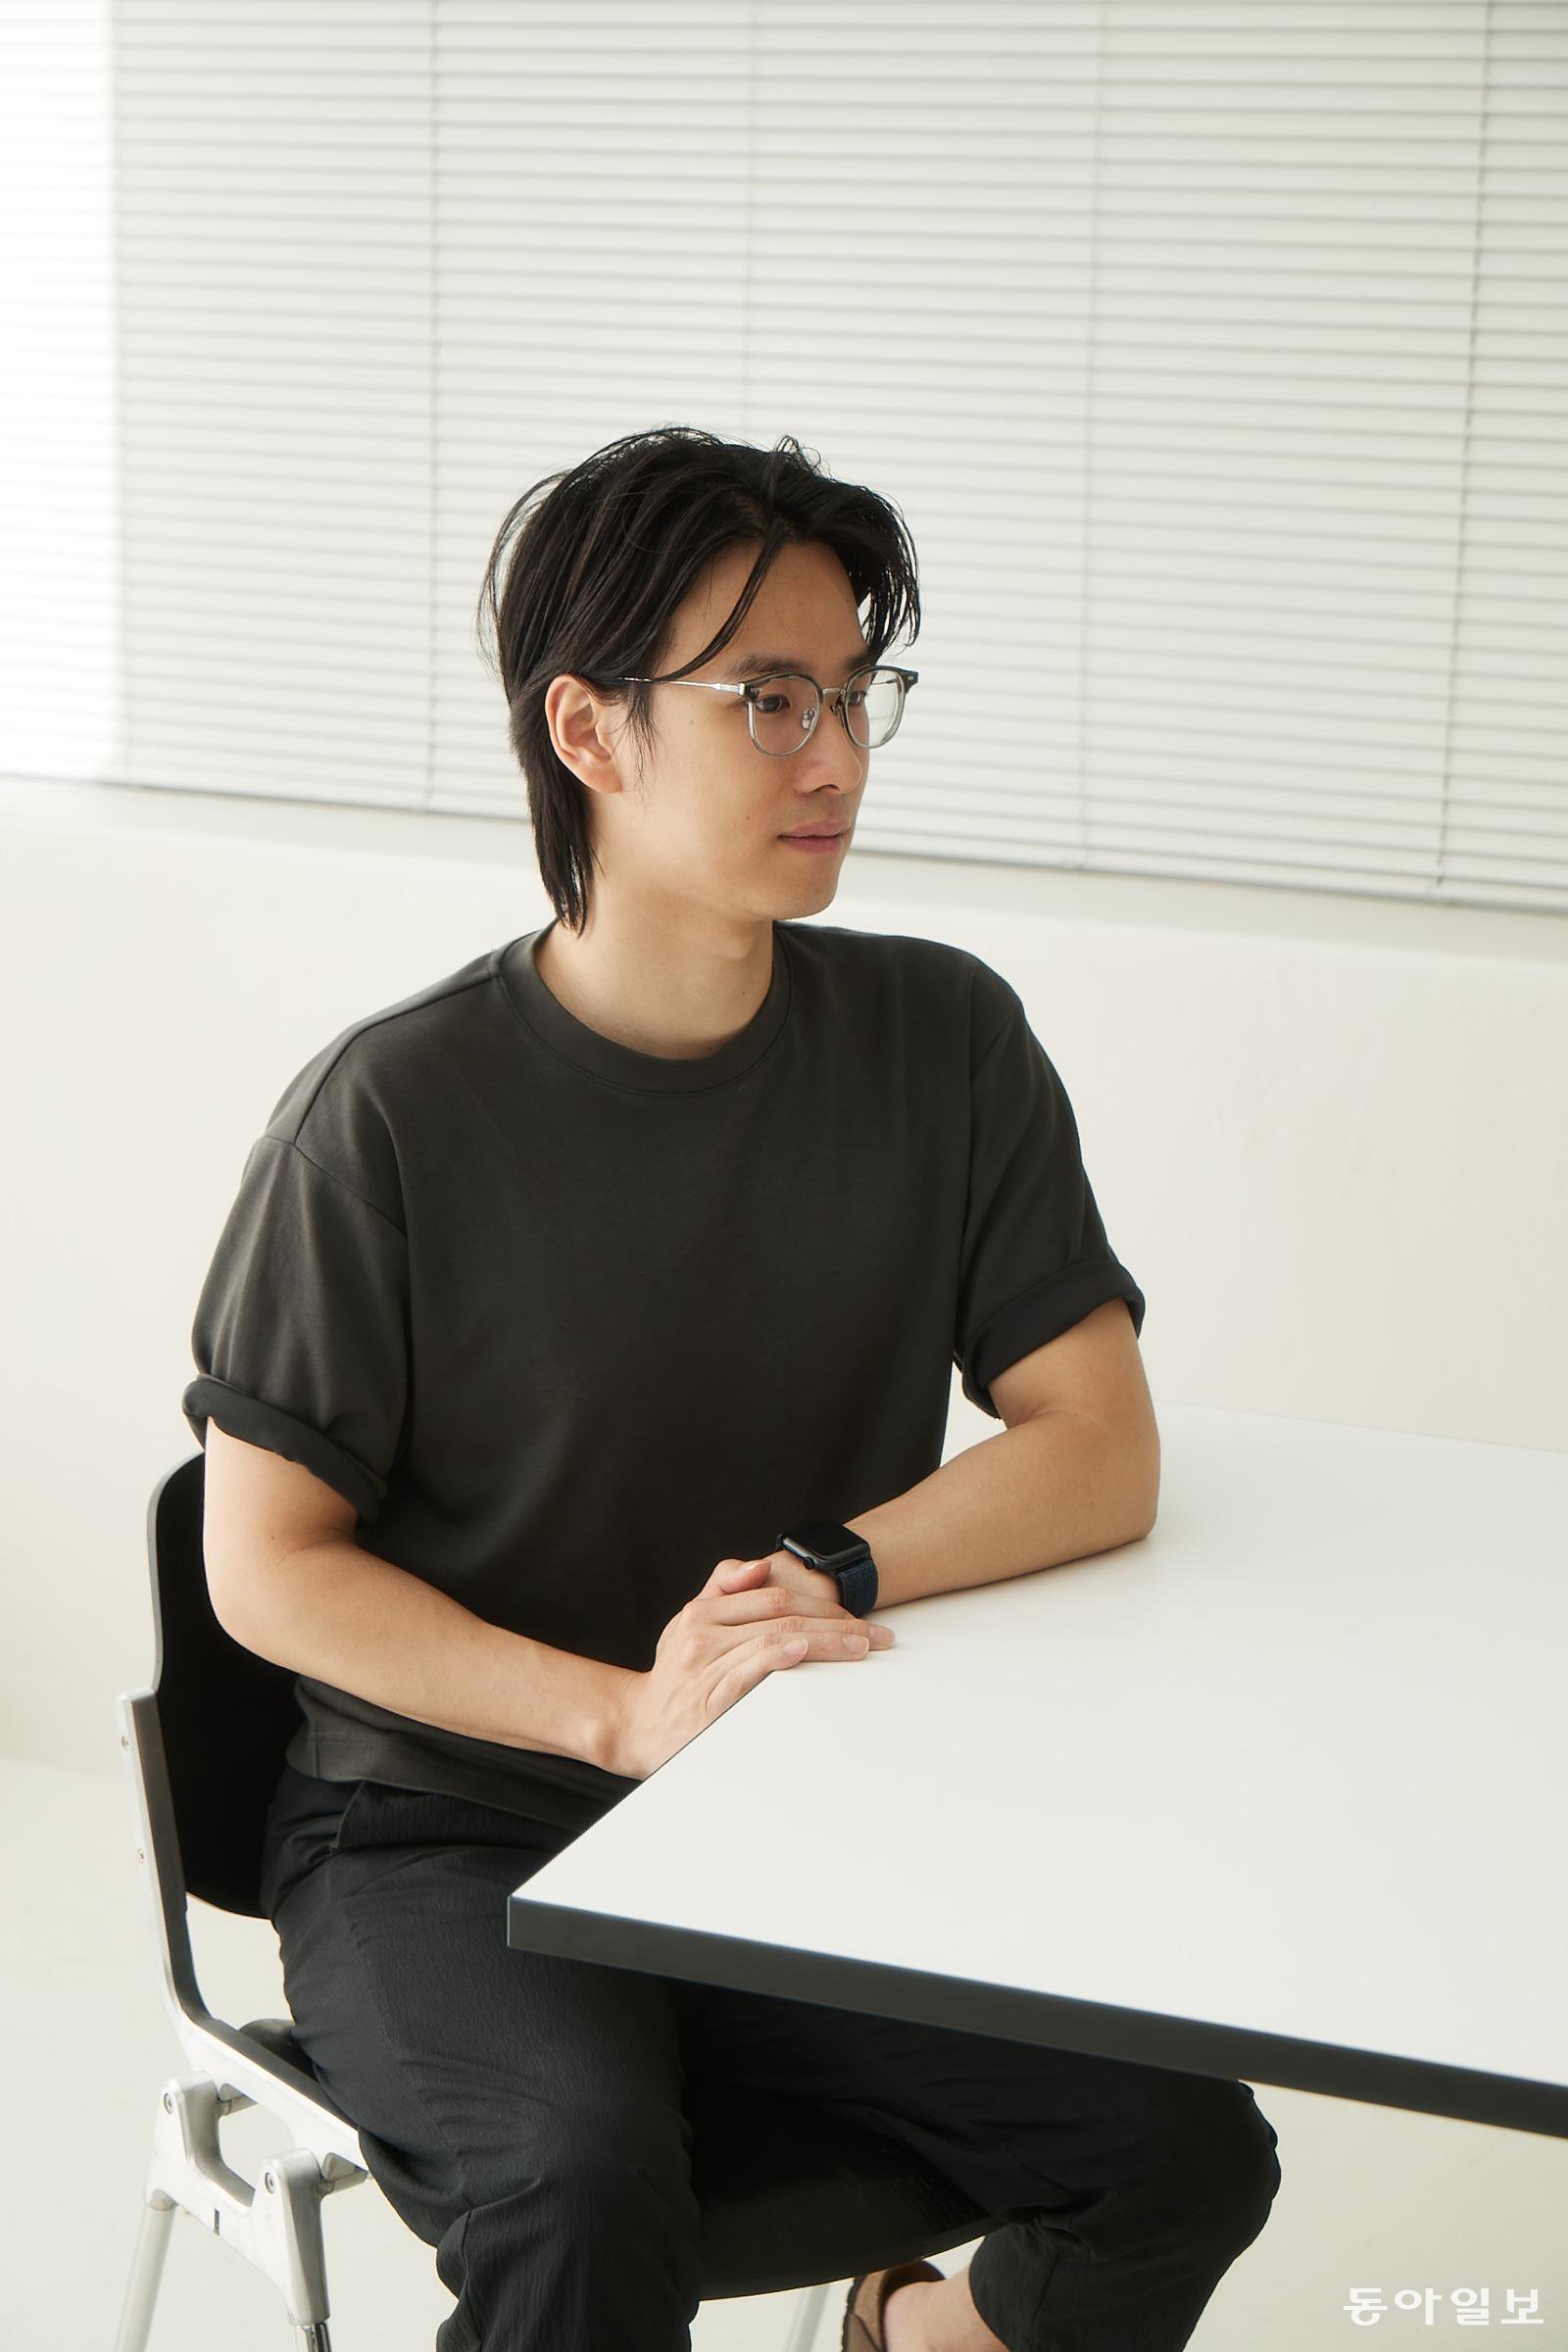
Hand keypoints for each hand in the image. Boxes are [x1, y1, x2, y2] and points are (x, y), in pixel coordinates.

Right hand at [607, 1552, 896, 1782]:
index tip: (857, 1618)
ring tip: (863, 1647)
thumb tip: (761, 1565)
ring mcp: (704, 1663)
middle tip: (877, 1636)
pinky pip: (749, 1670)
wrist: (636, 1728)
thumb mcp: (687, 1625)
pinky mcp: (709, 1698)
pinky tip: (803, 1651)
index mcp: (701, 1611)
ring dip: (826, 1641)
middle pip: (781, 1612)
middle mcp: (701, 1631)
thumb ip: (722, 1590)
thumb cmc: (673, 1678)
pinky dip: (778, 1657)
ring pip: (775, 1638)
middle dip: (836, 1622)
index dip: (821, 1602)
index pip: (772, 1594)